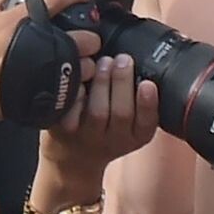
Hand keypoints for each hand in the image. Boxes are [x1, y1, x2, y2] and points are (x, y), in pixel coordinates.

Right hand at [0, 0, 101, 124]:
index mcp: (24, 20)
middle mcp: (40, 44)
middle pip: (86, 36)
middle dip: (89, 35)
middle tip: (83, 37)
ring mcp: (46, 72)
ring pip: (87, 66)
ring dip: (86, 63)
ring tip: (77, 63)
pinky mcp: (46, 94)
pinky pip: (75, 90)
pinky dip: (76, 85)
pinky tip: (67, 81)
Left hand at [34, 52, 158, 198]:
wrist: (75, 154)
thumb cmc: (106, 125)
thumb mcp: (130, 119)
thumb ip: (135, 95)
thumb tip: (136, 60)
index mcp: (136, 135)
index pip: (147, 123)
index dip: (148, 104)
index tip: (148, 83)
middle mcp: (114, 140)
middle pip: (122, 114)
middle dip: (123, 82)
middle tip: (123, 59)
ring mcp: (88, 137)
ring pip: (98, 112)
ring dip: (102, 83)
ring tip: (104, 61)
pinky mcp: (65, 131)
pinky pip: (71, 111)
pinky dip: (77, 92)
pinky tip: (81, 76)